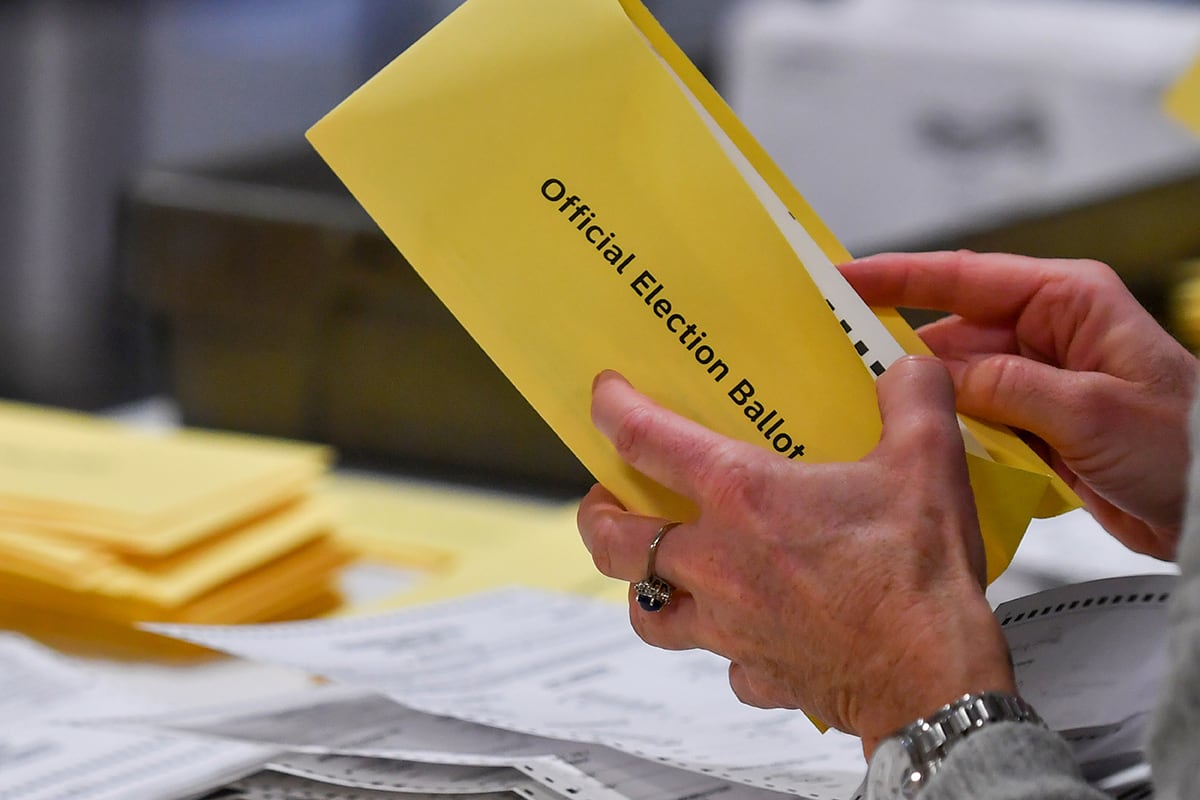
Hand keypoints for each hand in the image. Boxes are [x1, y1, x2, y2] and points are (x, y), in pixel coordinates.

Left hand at [578, 359, 1015, 756]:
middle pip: (614, 541)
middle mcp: (716, 562)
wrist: (932, 681)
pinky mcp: (757, 673)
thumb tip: (906, 368)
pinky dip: (725, 645)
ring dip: (641, 588)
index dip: (614, 410)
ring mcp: (728, 626)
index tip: (605, 395)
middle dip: (597, 515)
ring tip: (656, 570)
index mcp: (742, 496)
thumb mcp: (928, 459)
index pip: (646, 440)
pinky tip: (748, 632)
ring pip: (646, 613)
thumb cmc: (917, 573)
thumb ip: (911, 397)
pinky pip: (721, 661)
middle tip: (608, 497)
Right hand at [841, 251, 1197, 559]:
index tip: (840, 279)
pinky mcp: (1034, 423)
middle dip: (899, 348)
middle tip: (837, 362)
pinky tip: (916, 445)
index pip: (965, 278)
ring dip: (923, 398)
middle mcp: (1048, 333)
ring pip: (956, 379)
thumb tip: (935, 373)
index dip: (895, 276)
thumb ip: (1007, 387)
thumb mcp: (1093, 412)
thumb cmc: (1186, 446)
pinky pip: (973, 418)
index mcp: (1068, 302)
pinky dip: (947, 431)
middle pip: (950, 330)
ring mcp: (1038, 380)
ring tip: (865, 407)